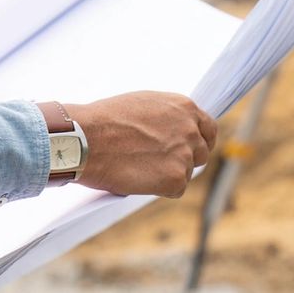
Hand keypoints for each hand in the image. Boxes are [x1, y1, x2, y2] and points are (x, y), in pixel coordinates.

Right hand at [65, 91, 215, 198]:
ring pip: (186, 173)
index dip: (201, 141)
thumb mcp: (144, 104)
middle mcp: (190, 129)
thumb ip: (167, 116)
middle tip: (160, 164)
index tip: (192, 149)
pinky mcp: (175, 178)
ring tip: (139, 167)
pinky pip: (175, 189)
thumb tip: (173, 129)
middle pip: (201, 153)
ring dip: (168, 174)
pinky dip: (159, 188)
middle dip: (184, 160)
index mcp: (185, 107)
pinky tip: (138, 178)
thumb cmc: (105, 119)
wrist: (85, 138)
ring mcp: (184, 155)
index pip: (209, 129)